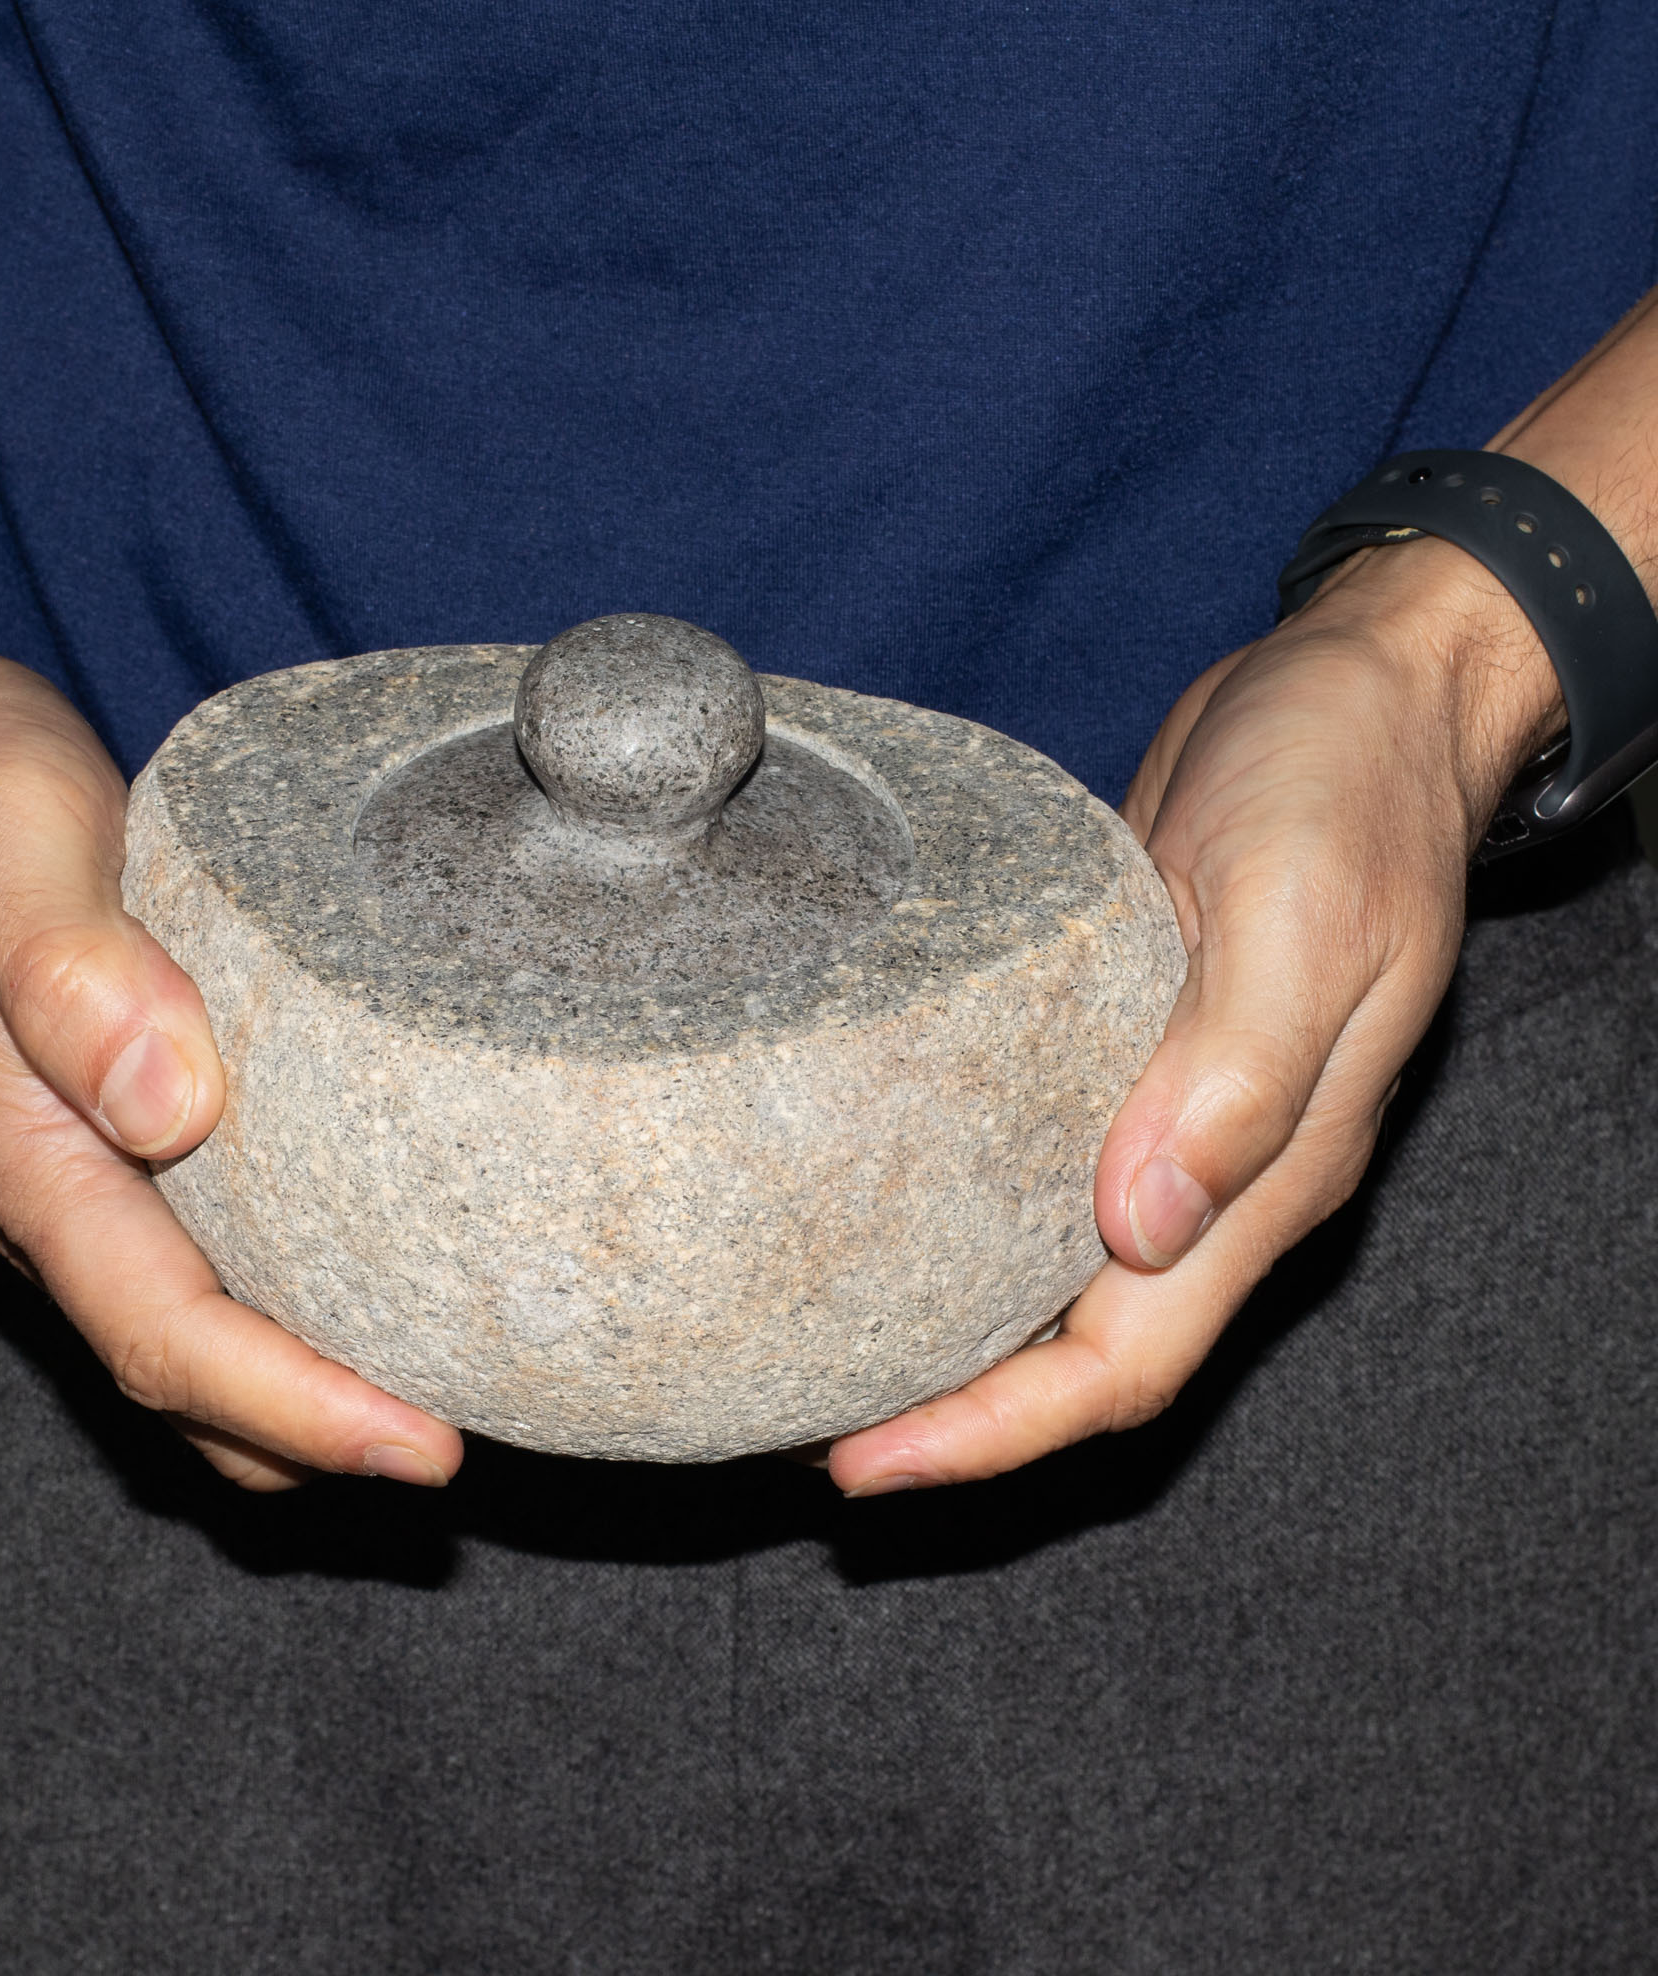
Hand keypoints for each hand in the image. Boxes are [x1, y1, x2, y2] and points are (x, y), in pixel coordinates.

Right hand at [0, 375, 460, 1491]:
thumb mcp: (8, 846)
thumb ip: (74, 973)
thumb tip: (169, 1102)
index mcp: (25, 1152)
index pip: (165, 1334)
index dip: (294, 1409)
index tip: (418, 1448)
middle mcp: (50, 1189)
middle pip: (183, 1376)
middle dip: (316, 1435)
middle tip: (465, 1442)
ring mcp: (74, 1172)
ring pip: (185, 1336)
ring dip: (298, 1393)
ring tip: (436, 1393)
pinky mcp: (108, 1128)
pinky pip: (193, 1263)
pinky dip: (280, 1310)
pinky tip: (364, 1279)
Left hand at [828, 533, 1563, 1495]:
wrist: (1355, 693)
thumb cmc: (1343, 785)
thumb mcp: (1301, 913)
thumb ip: (1236, 1075)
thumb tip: (1140, 1228)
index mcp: (1269, 1173)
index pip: (1126, 1365)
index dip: (997, 1433)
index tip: (867, 1467)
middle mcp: (1213, 1173)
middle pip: (1074, 1350)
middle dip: (948, 1412)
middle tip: (803, 1431)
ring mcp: (1161, 1120)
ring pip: (1046, 1278)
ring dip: (942, 1330)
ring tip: (814, 1351)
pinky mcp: (1114, 1052)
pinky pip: (1030, 1178)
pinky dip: (954, 1221)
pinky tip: (874, 1213)